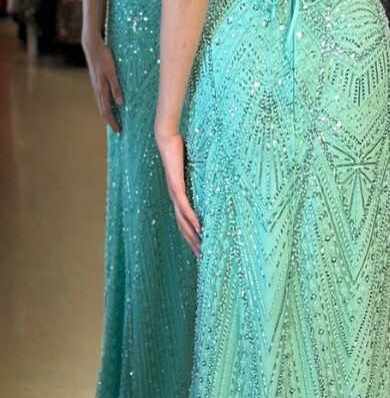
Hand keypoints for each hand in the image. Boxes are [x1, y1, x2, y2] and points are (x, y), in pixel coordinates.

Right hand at [83, 34, 122, 133]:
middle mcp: (98, 89)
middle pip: (103, 110)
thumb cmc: (104, 57)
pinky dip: (106, 104)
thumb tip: (120, 103)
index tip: (118, 131)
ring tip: (114, 120)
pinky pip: (101, 97)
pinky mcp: (97, 81)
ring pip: (101, 104)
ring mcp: (96, 85)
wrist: (91, 46)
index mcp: (101, 89)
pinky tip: (110, 104)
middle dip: (110, 121)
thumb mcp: (112, 72)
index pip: (106, 111)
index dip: (112, 122)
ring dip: (108, 113)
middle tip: (117, 130)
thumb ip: (116, 87)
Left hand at [155, 130, 201, 256]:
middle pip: (183, 227)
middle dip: (192, 243)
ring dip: (193, 237)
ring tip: (202, 249)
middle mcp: (174, 199)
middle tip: (202, 258)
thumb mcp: (194, 167)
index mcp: (178, 196)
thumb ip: (201, 176)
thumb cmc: (180, 150)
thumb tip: (215, 177)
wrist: (166, 138)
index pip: (184, 221)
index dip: (191, 236)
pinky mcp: (176, 186)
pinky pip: (184, 207)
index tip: (200, 249)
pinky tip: (199, 230)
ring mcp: (174, 194)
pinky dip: (191, 220)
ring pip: (183, 221)